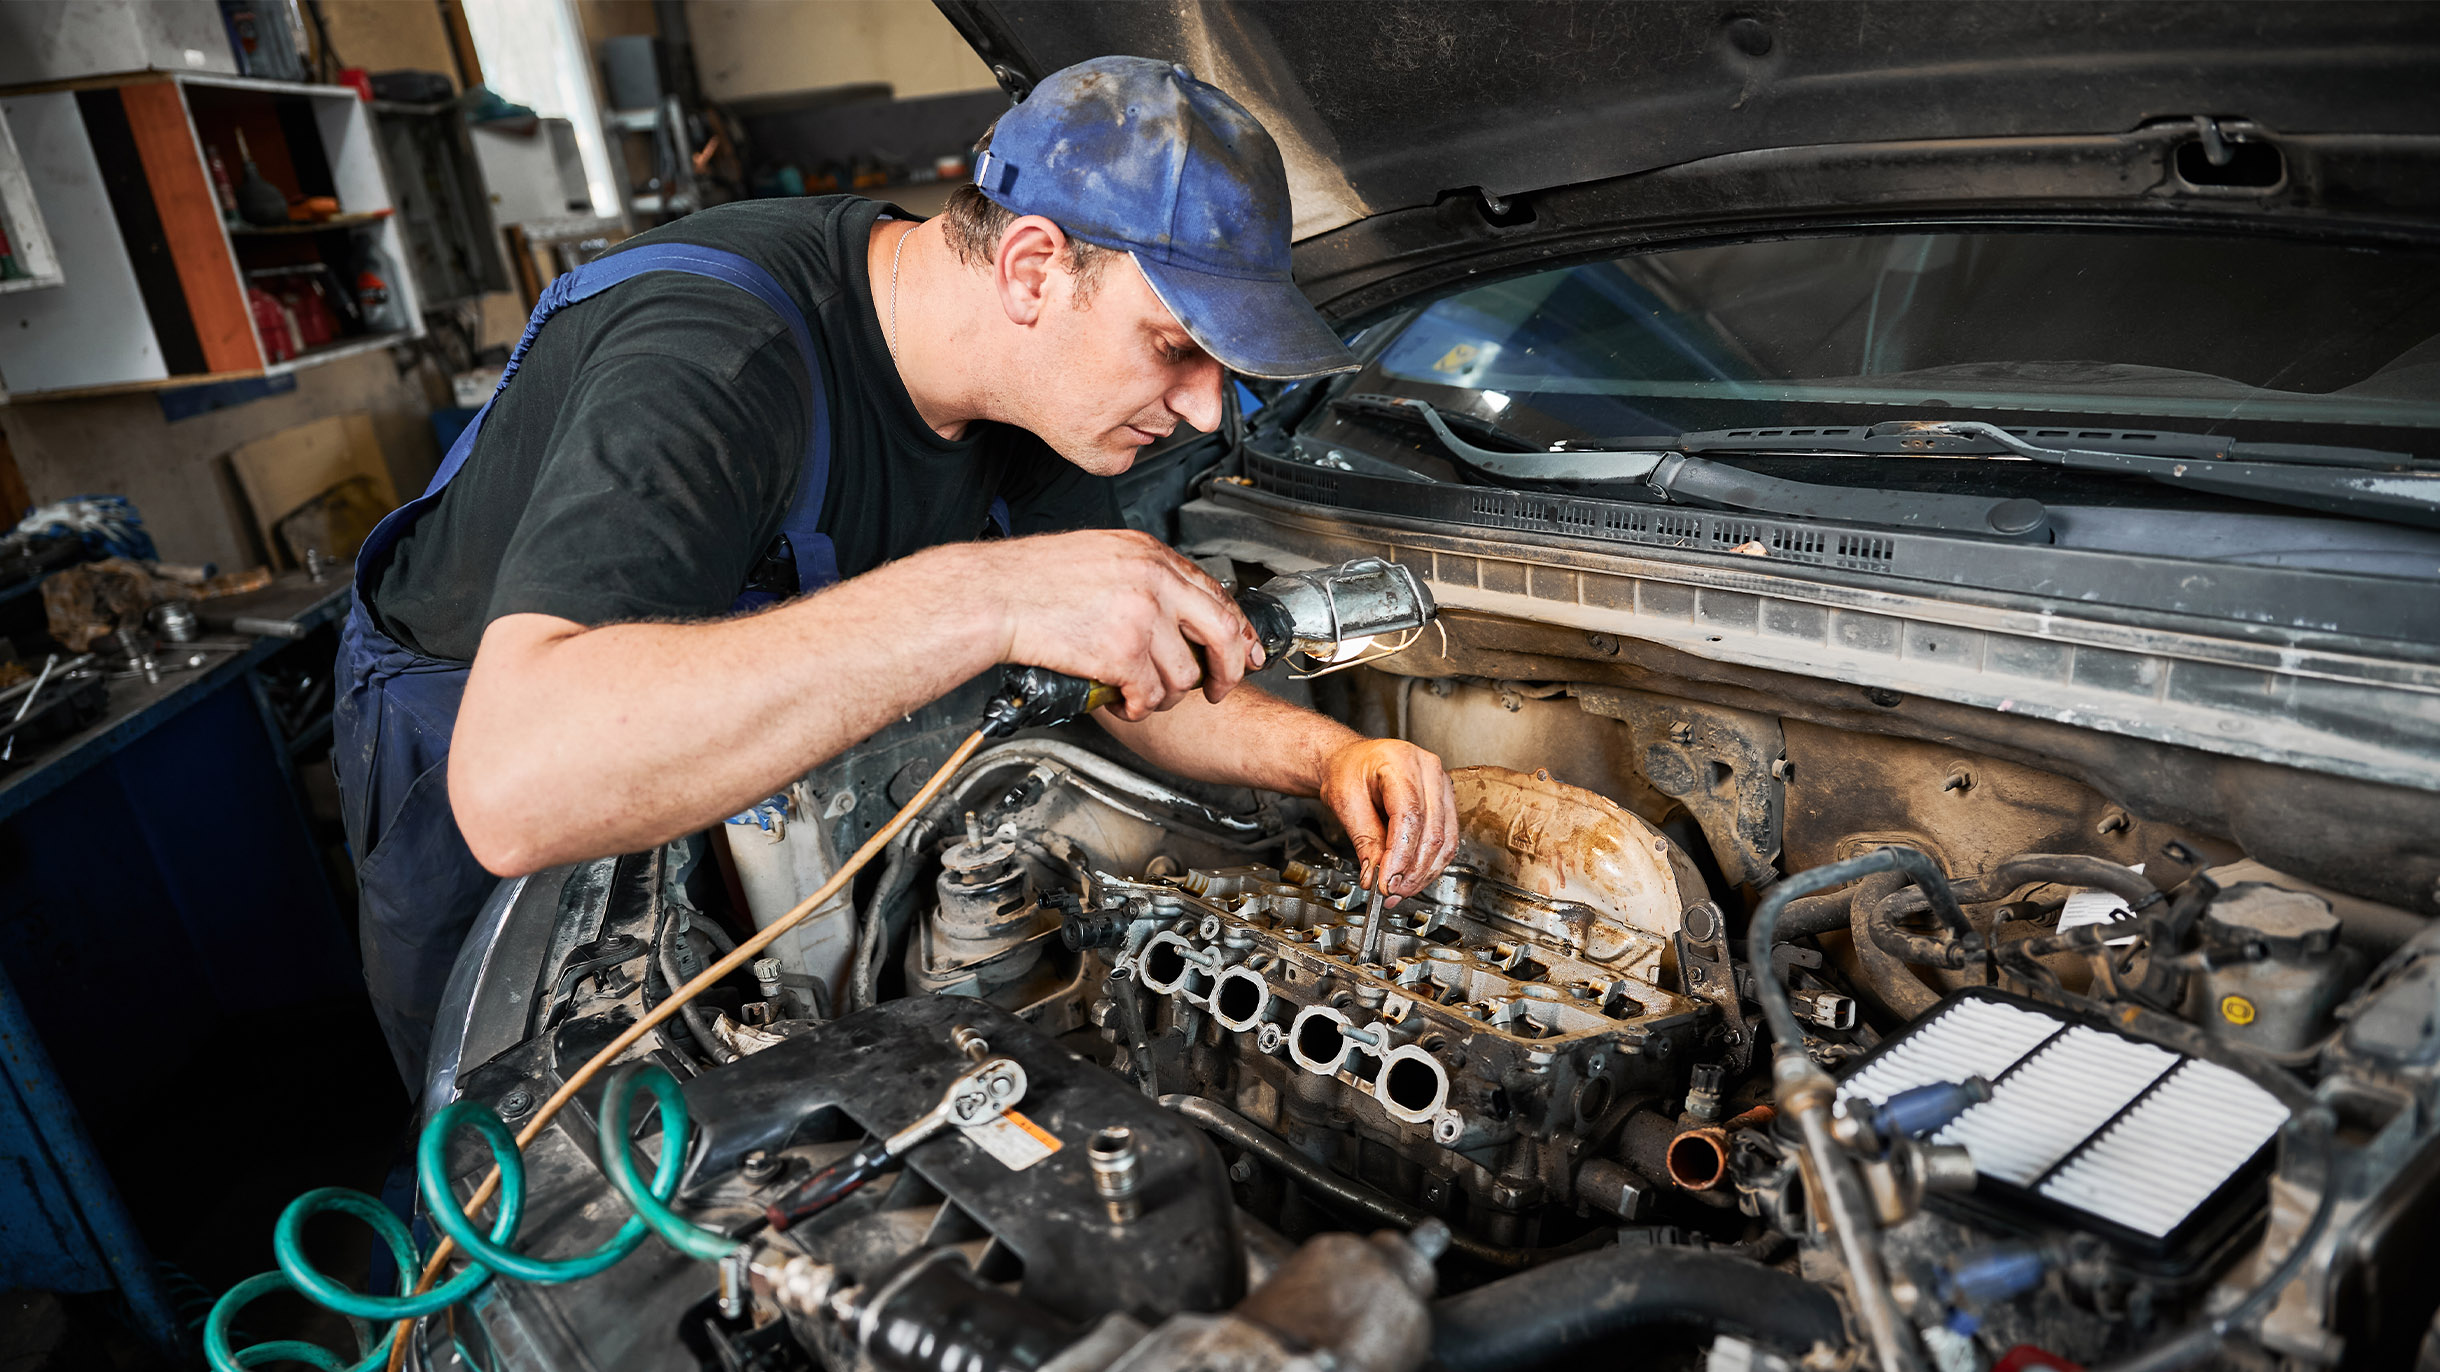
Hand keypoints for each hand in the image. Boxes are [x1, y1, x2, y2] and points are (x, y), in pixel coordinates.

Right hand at [967, 530, 1262, 720]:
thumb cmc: (1032, 577)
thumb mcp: (1100, 556)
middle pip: (1224, 632)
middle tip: (1218, 689)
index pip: (1216, 593)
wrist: (993, 593)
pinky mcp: (1121, 651)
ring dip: (1168, 695)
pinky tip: (1124, 703)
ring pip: (1185, 673)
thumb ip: (1142, 575)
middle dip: (1228, 669)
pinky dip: (1139, 707)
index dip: (1239, 629)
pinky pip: (1150, 694)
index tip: (1246, 652)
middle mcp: (1154, 580)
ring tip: (1144, 696)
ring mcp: (1141, 616)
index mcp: (1150, 554)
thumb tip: (1173, 606)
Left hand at [1317, 738, 1457, 902]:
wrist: (1353, 761)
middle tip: (1390, 891)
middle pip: (1432, 831)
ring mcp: (1441, 785)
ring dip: (1423, 872)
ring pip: (1445, 840)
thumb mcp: (1345, 802)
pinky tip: (1412, 878)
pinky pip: (1447, 839)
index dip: (1400, 856)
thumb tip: (1375, 875)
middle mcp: (1428, 770)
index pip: (1409, 816)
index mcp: (1401, 762)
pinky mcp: (1444, 801)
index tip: (1385, 881)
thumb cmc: (1348, 770)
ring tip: (1399, 890)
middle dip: (1412, 870)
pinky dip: (1430, 864)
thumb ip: (1364, 839)